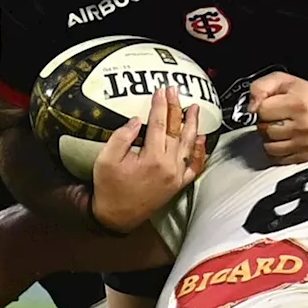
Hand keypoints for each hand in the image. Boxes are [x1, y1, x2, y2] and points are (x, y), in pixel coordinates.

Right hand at [92, 87, 205, 233]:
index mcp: (152, 158)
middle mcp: (169, 166)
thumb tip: (138, 120)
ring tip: (194, 109)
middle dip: (176, 108)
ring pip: (189, 145)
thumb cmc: (109, 187)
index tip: (161, 90)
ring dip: (192, 125)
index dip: (160, 105)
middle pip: (176, 130)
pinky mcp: (177, 185)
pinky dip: (199, 152)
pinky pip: (194, 167)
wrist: (116, 216)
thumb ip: (122, 137)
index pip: (160, 124)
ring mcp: (176, 176)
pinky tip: (200, 140)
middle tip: (175, 91)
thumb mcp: (106, 159)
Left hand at [249, 71, 307, 163]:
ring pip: (269, 147)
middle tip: (276, 116)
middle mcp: (302, 127)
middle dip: (265, 122)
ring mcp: (303, 143)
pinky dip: (276, 149)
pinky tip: (283, 138)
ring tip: (279, 127)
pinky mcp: (304, 155)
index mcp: (296, 105)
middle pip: (264, 130)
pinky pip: (277, 158)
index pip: (261, 111)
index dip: (262, 106)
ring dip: (269, 138)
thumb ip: (260, 88)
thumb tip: (251, 108)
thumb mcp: (282, 80)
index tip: (270, 105)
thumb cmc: (305, 94)